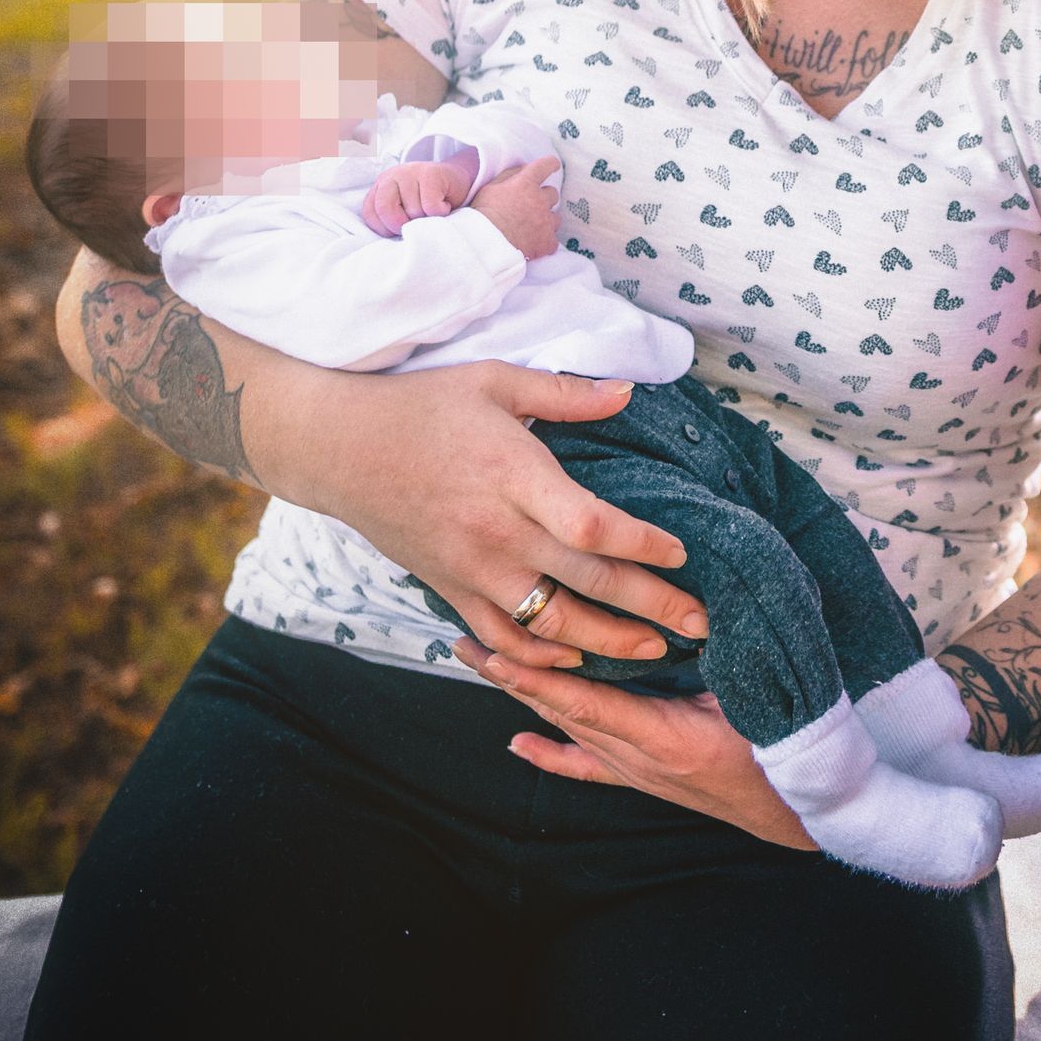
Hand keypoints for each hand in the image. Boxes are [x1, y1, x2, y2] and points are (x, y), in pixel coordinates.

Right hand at [263, 358, 710, 664]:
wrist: (338, 448)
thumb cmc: (421, 405)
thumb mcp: (496, 381)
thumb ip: (567, 392)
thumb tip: (629, 390)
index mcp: (516, 478)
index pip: (593, 528)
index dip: (644, 548)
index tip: (683, 554)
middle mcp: (498, 534)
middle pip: (587, 585)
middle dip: (652, 609)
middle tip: (702, 624)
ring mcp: (471, 571)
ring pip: (550, 625)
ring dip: (608, 644)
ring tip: (655, 650)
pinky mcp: (449, 591)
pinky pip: (501, 640)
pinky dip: (541, 658)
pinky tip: (576, 659)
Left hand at [361, 155, 477, 237]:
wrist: (457, 180)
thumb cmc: (428, 201)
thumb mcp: (404, 209)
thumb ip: (392, 219)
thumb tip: (392, 242)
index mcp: (381, 187)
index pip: (371, 213)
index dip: (385, 229)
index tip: (399, 231)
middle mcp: (392, 177)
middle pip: (384, 208)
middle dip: (400, 225)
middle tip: (415, 226)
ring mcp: (411, 172)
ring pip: (412, 210)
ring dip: (425, 219)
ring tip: (431, 212)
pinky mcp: (431, 174)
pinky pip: (430, 206)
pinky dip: (440, 212)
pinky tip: (443, 206)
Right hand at [469, 161, 565, 259]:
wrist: (484, 245)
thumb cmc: (482, 216)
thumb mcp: (490, 188)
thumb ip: (510, 175)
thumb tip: (524, 168)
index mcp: (525, 183)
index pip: (545, 166)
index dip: (550, 165)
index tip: (552, 166)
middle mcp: (539, 200)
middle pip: (552, 194)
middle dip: (542, 199)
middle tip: (529, 208)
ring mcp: (545, 221)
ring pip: (555, 217)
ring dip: (545, 220)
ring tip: (530, 228)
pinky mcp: (547, 241)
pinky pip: (552, 240)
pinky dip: (544, 242)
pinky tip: (532, 244)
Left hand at [472, 657, 817, 850]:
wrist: (802, 806)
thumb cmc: (784, 743)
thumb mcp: (755, 691)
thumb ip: (721, 652)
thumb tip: (691, 605)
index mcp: (665, 736)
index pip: (586, 702)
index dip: (538, 677)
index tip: (496, 651)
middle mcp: (640, 758)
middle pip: (562, 711)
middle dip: (511, 675)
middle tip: (464, 640)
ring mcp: (639, 772)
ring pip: (569, 728)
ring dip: (524, 696)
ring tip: (482, 663)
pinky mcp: (646, 778)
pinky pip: (589, 765)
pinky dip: (551, 753)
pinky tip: (518, 744)